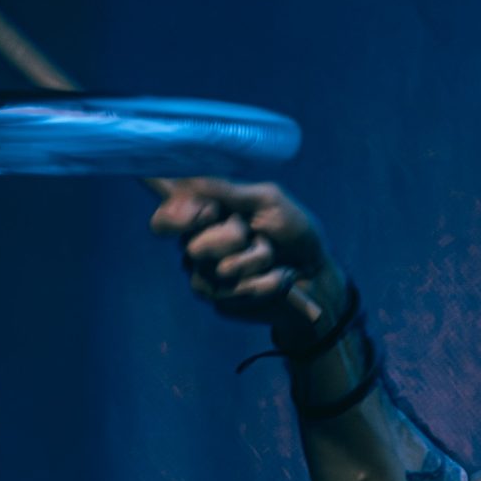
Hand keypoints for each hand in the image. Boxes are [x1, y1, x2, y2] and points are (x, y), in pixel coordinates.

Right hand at [148, 177, 344, 343]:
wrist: (315, 271)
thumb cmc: (292, 229)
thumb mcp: (268, 199)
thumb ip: (229, 191)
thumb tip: (190, 180)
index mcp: (202, 216)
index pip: (164, 218)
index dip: (176, 217)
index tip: (208, 213)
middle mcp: (196, 245)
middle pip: (193, 246)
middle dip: (234, 238)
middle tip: (255, 233)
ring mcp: (205, 276)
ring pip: (220, 270)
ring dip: (258, 259)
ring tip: (271, 254)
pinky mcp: (221, 300)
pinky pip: (239, 292)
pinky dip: (268, 281)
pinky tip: (277, 276)